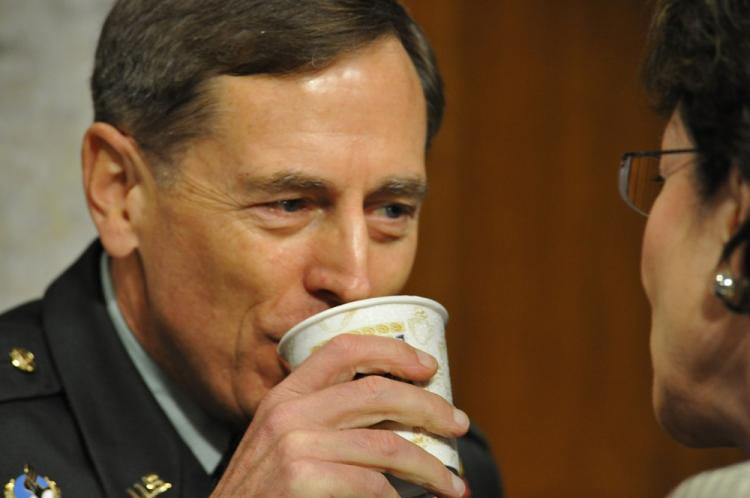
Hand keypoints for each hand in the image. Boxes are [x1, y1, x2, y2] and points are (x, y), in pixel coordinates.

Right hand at [211, 334, 469, 496]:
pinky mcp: (300, 478)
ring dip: (430, 468)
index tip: (428, 366)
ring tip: (452, 485)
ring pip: (387, 445)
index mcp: (286, 394)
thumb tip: (392, 414)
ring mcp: (293, 445)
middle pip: (378, 392)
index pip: (343, 349)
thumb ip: (324, 422)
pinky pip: (373, 485)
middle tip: (459, 425)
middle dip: (430, 407)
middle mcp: (288, 411)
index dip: (392, 351)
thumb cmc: (264, 490)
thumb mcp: (283, 442)